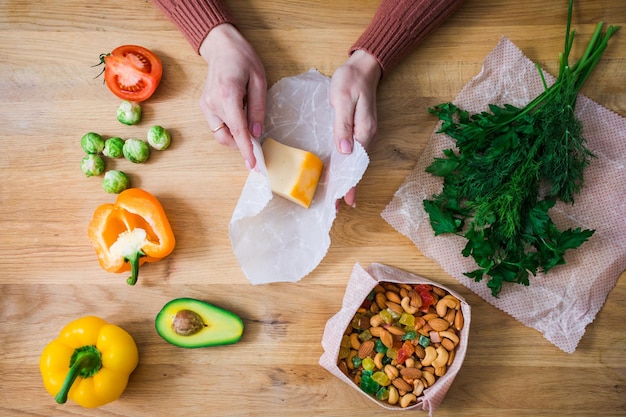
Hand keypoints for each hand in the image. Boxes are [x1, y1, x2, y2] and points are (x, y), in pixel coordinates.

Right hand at [199, 24, 266, 169]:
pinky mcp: (204, 106)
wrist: (221, 47)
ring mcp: (206, 105)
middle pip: (227, 137)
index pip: (238, 131)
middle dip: (241, 143)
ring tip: (247, 118)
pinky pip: (217, 126)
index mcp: (228, 95)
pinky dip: (230, 127)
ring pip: (221, 134)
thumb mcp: (259, 81)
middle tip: (257, 140)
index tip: (253, 166)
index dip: (246, 150)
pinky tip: (238, 113)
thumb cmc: (243, 59)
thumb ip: (258, 108)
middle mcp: (213, 103)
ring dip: (236, 135)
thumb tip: (257, 132)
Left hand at [329, 49, 381, 206]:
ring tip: (336, 196)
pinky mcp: (359, 130)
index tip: (345, 202)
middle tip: (336, 207)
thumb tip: (344, 151)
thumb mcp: (343, 100)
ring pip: (354, 162)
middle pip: (356, 168)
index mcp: (364, 132)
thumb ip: (342, 125)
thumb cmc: (351, 81)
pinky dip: (346, 166)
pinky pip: (352, 153)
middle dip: (347, 187)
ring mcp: (364, 134)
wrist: (363, 66)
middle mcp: (366, 136)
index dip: (350, 184)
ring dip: (346, 178)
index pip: (356, 165)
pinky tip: (339, 172)